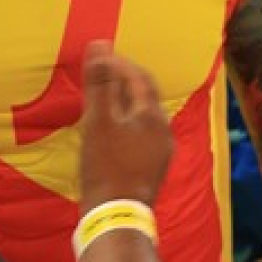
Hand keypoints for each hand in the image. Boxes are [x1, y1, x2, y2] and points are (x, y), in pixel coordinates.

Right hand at [78, 41, 172, 212]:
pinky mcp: (151, 169)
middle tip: (101, 72)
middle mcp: (163, 132)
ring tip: (101, 99)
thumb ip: (100, 82)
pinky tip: (109, 131)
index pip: (140, 78)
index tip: (100, 56)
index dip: (120, 63)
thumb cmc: (106, 167)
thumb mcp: (98, 121)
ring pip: (142, 117)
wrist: (116, 218)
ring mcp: (160, 153)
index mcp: (153, 117)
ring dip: (123, 103)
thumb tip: (100, 44)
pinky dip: (124, 123)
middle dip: (123, 81)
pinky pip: (140, 135)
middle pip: (144, 96)